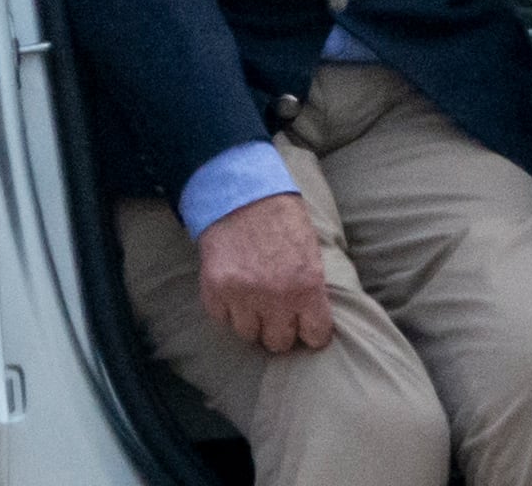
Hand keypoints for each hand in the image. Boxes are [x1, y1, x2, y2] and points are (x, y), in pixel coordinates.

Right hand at [196, 192, 331, 353]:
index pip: (315, 336)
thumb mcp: (311, 250)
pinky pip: (222, 319)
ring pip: (248, 334)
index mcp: (307, 286)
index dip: (310, 330)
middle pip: (279, 342)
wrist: (240, 190)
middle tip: (275, 310)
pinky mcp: (215, 290)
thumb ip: (312, 287)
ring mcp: (242, 296)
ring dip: (251, 319)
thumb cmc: (281, 216)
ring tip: (252, 296)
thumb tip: (313, 318)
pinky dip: (227, 308)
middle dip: (279, 328)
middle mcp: (275, 297)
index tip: (304, 324)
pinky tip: (233, 287)